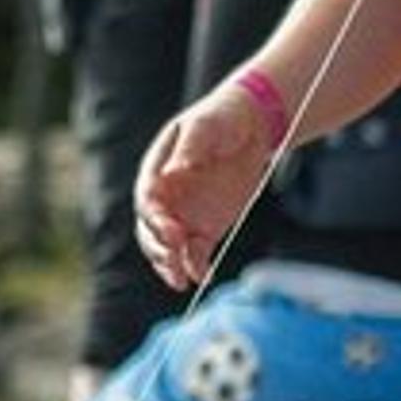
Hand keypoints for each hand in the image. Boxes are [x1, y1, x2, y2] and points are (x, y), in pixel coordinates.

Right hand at [133, 89, 273, 290]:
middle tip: (175, 259)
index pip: (147, 199)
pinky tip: (202, 277)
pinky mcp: (204, 229)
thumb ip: (192, 148)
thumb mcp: (208, 126)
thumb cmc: (224, 119)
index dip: (154, 218)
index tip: (171, 231)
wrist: (252, 127)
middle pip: (151, 229)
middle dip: (159, 248)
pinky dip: (196, 267)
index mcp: (158, 171)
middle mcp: (166, 197)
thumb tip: (177, 169)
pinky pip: (195, 253)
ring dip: (171, 265)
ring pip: (167, 247)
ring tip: (182, 280)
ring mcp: (183, 215)